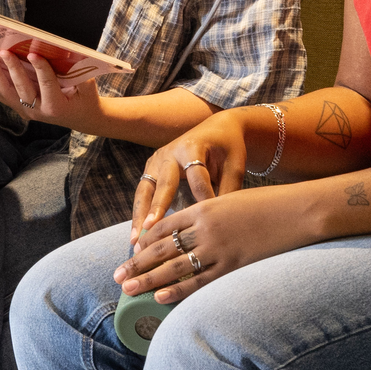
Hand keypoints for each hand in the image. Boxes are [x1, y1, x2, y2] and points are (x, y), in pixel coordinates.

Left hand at [0, 41, 106, 131]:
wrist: (83, 118)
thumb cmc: (86, 98)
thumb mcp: (87, 85)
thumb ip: (77, 71)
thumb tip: (63, 48)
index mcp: (57, 106)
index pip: (47, 85)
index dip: (40, 69)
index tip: (32, 53)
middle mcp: (38, 112)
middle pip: (22, 89)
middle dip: (13, 69)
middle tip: (4, 52)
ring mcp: (27, 112)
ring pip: (7, 94)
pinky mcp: (20, 109)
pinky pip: (2, 97)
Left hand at [116, 177, 311, 304]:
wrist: (297, 211)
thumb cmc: (266, 205)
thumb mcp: (230, 203)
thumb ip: (208, 216)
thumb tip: (189, 234)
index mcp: (202, 208)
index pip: (164, 227)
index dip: (144, 242)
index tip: (130, 253)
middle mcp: (205, 228)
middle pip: (162, 248)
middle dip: (137, 263)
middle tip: (117, 276)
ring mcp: (219, 248)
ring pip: (174, 266)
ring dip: (149, 280)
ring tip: (128, 289)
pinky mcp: (233, 265)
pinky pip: (200, 280)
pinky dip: (178, 290)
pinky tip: (159, 297)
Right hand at [130, 112, 252, 234]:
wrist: (216, 129)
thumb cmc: (227, 148)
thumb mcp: (234, 165)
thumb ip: (229, 190)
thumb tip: (221, 224)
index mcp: (192, 146)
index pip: (196, 176)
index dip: (203, 197)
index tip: (207, 221)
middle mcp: (170, 153)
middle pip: (164, 183)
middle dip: (158, 207)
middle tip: (152, 228)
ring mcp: (156, 161)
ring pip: (145, 190)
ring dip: (140, 215)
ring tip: (136, 240)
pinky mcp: (151, 170)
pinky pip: (143, 194)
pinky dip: (139, 214)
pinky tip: (137, 237)